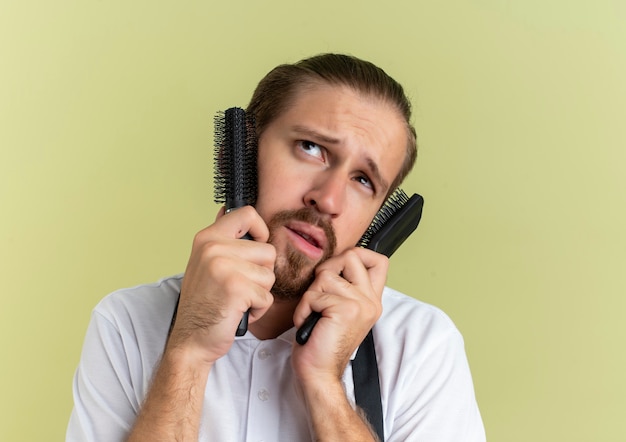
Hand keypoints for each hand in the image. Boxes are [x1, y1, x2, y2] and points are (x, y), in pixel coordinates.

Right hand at [168, 206, 275, 364]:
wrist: (191, 339)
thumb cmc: (203, 303)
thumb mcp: (205, 262)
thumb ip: (221, 239)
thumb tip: (227, 209)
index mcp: (208, 238)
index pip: (248, 214)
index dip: (260, 230)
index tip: (254, 247)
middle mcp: (214, 248)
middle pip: (268, 251)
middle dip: (262, 274)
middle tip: (239, 286)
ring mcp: (224, 267)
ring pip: (269, 275)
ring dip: (260, 293)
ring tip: (237, 300)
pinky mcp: (237, 288)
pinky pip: (267, 297)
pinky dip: (258, 310)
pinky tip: (238, 312)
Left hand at [291, 247, 387, 383]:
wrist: (319, 374)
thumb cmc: (321, 343)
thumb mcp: (338, 309)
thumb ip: (343, 286)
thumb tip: (332, 262)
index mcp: (371, 300)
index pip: (379, 260)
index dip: (357, 254)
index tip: (339, 270)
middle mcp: (371, 300)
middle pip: (351, 256)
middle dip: (327, 270)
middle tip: (320, 295)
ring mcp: (361, 304)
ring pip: (326, 274)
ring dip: (311, 295)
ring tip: (314, 316)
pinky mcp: (345, 309)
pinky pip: (314, 294)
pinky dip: (304, 309)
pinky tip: (310, 324)